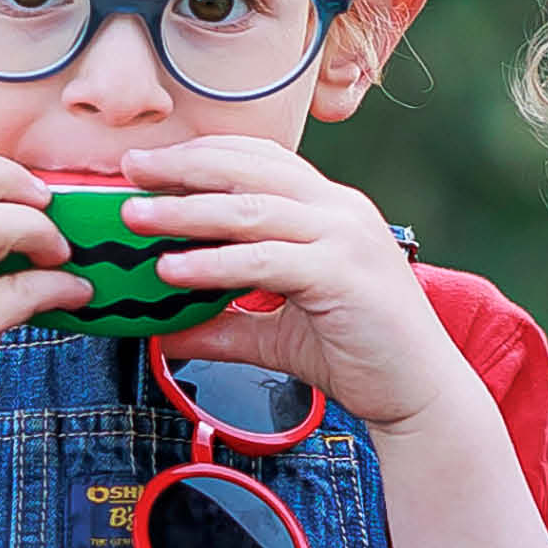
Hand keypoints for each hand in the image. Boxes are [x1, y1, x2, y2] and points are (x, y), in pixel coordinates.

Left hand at [89, 137, 467, 430]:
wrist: (418, 394)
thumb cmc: (359, 355)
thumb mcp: (277, 333)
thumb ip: (224, 325)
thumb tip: (163, 334)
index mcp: (330, 208)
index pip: (260, 158)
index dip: (203, 154)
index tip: (150, 162)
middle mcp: (340, 210)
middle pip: (250, 168)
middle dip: (183, 165)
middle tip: (129, 169)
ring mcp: (345, 237)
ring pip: (252, 208)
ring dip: (186, 209)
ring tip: (135, 216)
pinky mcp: (343, 274)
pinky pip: (265, 259)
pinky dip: (214, 262)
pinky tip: (174, 270)